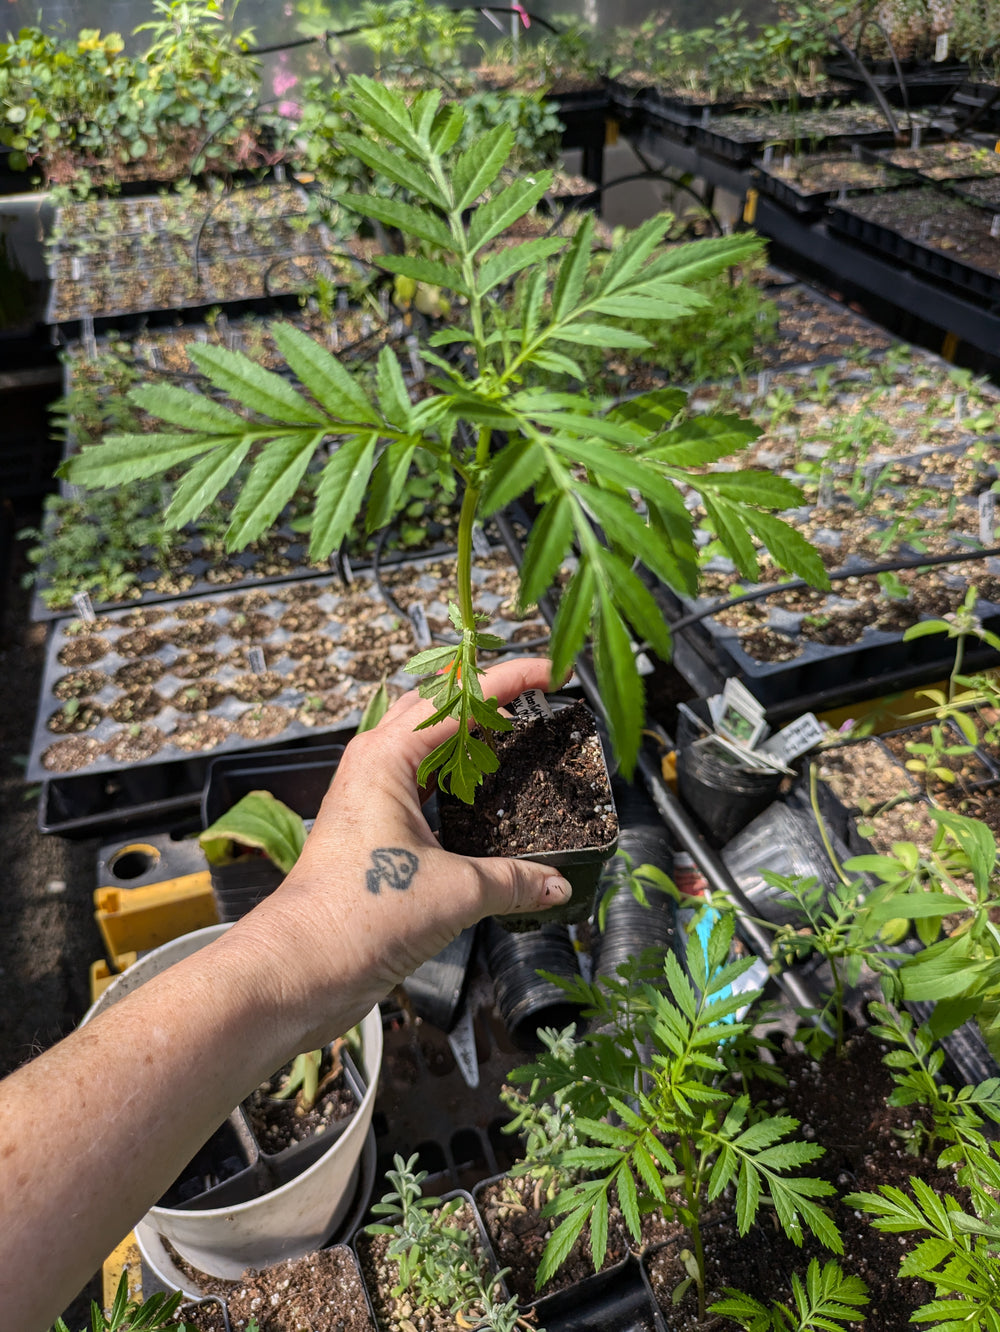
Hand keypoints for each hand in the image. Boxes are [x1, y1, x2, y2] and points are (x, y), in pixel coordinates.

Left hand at [231, 657, 571, 1049]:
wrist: (299, 969)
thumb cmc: (358, 919)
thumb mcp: (454, 893)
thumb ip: (513, 881)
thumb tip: (558, 883)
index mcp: (387, 756)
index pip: (460, 698)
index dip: (510, 680)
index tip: (550, 672)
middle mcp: (373, 765)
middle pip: (436, 708)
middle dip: (485, 697)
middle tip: (534, 700)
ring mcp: (368, 796)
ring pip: (423, 744)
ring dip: (466, 736)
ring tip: (514, 740)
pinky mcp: (369, 830)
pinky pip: (417, 784)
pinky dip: (452, 779)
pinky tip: (481, 798)